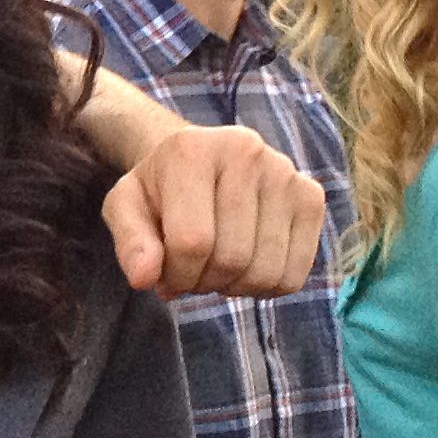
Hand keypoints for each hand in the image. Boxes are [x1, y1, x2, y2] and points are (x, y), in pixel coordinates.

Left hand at [104, 120, 326, 299]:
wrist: (201, 160)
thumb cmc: (162, 189)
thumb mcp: (127, 208)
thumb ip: (129, 242)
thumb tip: (145, 278)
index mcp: (192, 150)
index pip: (192, 242)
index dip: (176, 275)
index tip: (166, 272)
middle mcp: (246, 151)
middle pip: (232, 258)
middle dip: (205, 282)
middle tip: (193, 270)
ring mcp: (285, 172)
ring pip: (266, 271)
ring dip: (236, 287)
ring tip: (218, 265)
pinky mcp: (311, 196)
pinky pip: (295, 274)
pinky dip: (268, 286)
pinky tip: (248, 264)